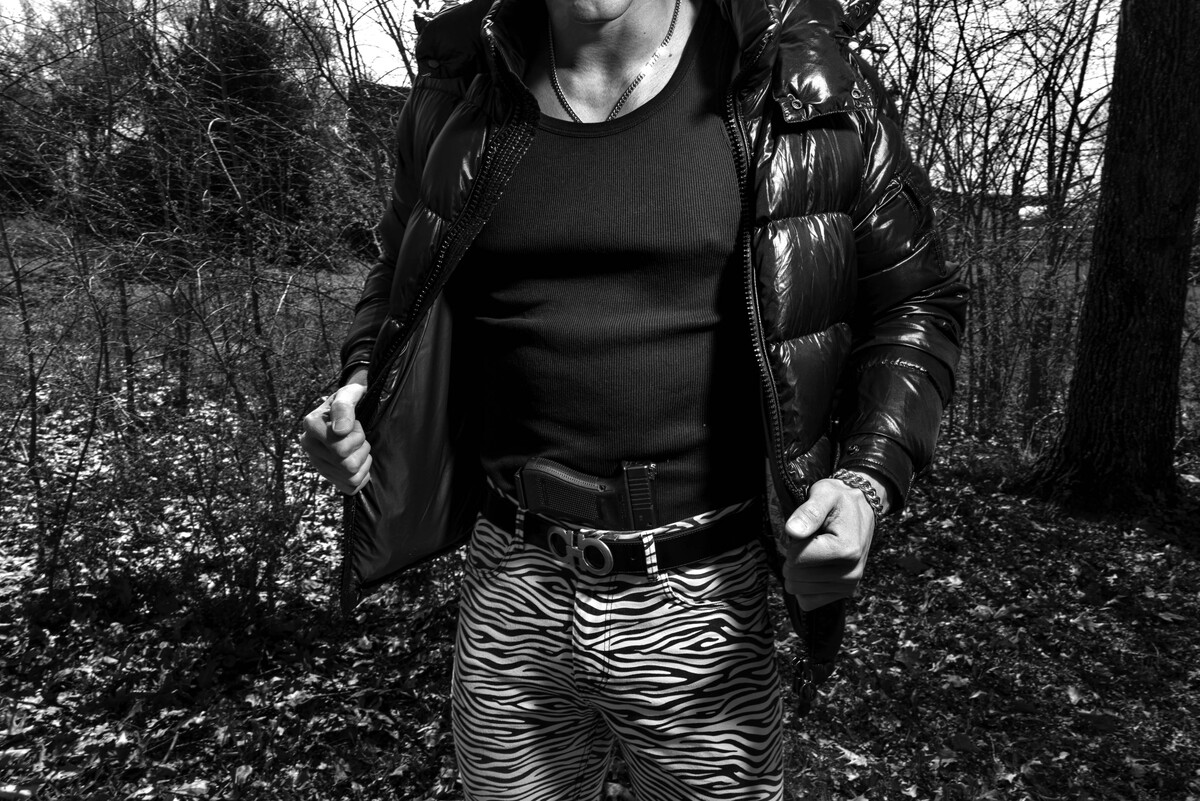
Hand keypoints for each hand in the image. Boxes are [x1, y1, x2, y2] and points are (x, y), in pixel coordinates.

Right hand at [300, 370, 370, 494]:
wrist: (349, 410)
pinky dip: (362, 475)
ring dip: (364, 461)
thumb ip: (344, 408)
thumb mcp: (349, 394)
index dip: (356, 437)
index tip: (355, 424)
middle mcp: (309, 446)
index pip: (340, 449)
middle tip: (359, 436)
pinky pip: (352, 487)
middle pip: (348, 465)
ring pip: (351, 477)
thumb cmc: (350, 400)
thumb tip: (340, 431)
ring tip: (358, 447)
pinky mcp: (329, 476)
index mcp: (311, 425)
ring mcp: (318, 463)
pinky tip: (359, 460)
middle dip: (362, 448)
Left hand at [781, 472, 885, 610]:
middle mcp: (851, 573)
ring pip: (798, 590)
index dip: (793, 543)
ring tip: (815, 551)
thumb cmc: (839, 500)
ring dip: (799, 570)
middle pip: (795, 577)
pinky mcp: (843, 593)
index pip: (796, 559)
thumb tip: (792, 532)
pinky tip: (814, 567)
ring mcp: (848, 586)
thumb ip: (808, 512)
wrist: (861, 508)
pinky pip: (807, 601)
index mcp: (846, 550)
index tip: (808, 530)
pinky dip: (804, 586)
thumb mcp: (823, 494)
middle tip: (810, 541)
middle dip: (794, 557)